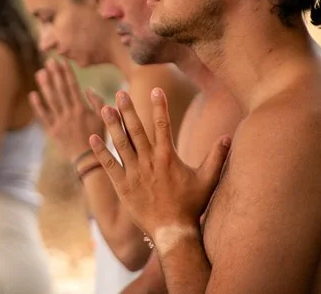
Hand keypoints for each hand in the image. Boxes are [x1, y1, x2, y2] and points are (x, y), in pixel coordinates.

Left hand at [29, 58, 104, 162]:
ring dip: (45, 86)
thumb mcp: (103, 118)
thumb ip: (97, 101)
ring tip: (40, 73)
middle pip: (60, 90)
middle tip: (49, 61)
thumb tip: (88, 88)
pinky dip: (38, 106)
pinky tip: (32, 95)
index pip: (73, 86)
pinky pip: (43, 117)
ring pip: (51, 101)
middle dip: (55, 74)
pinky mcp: (52, 131)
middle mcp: (69, 113)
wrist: (88, 159)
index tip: (62, 61)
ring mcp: (60, 122)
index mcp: (82, 109)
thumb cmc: (97, 137)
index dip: (67, 73)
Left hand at [90, 88, 230, 247]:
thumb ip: (217, 157)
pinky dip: (101, 151)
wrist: (172, 231)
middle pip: (136, 130)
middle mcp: (149, 161)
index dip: (159, 106)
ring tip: (104, 108)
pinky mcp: (122, 185)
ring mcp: (134, 173)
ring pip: (121, 143)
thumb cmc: (191, 206)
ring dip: (112, 125)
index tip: (155, 90)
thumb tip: (229, 136)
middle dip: (128, 109)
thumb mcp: (207, 180)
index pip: (163, 125)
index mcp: (168, 157)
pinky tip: (92, 137)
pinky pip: (109, 165)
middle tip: (121, 92)